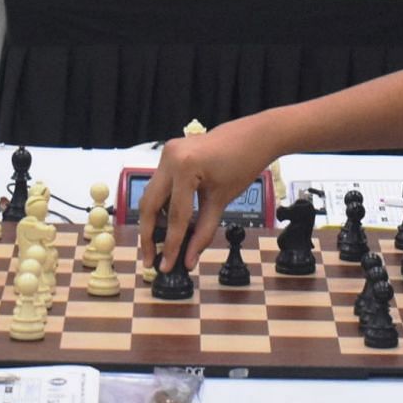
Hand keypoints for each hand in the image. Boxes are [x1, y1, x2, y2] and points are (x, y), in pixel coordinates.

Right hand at [139, 121, 276, 271]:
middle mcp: (169, 158)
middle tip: (150, 260)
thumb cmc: (243, 165)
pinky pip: (160, 185)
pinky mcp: (170, 154)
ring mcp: (167, 154)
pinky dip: (161, 205)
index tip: (166, 266)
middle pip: (149, 205)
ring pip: (151, 195)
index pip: (174, 215)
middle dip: (149, 235)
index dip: (171, 244)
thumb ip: (203, 232)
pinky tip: (166, 224)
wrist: (254, 137)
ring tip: (157, 246)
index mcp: (184, 167)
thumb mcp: (221, 201)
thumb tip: (189, 259)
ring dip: (153, 221)